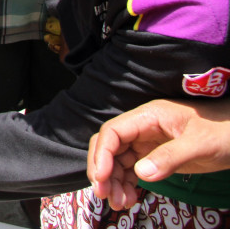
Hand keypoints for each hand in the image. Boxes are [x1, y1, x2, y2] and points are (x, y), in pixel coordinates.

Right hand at [88, 99, 229, 210]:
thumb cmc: (224, 131)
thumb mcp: (200, 143)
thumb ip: (171, 156)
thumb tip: (141, 173)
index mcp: (149, 117)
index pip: (113, 132)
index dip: (103, 154)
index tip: (102, 177)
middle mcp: (142, 129)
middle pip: (110, 147)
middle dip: (103, 171)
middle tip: (104, 194)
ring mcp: (147, 143)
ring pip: (118, 162)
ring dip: (114, 182)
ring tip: (120, 203)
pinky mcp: (154, 157)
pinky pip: (131, 170)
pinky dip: (126, 185)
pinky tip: (130, 199)